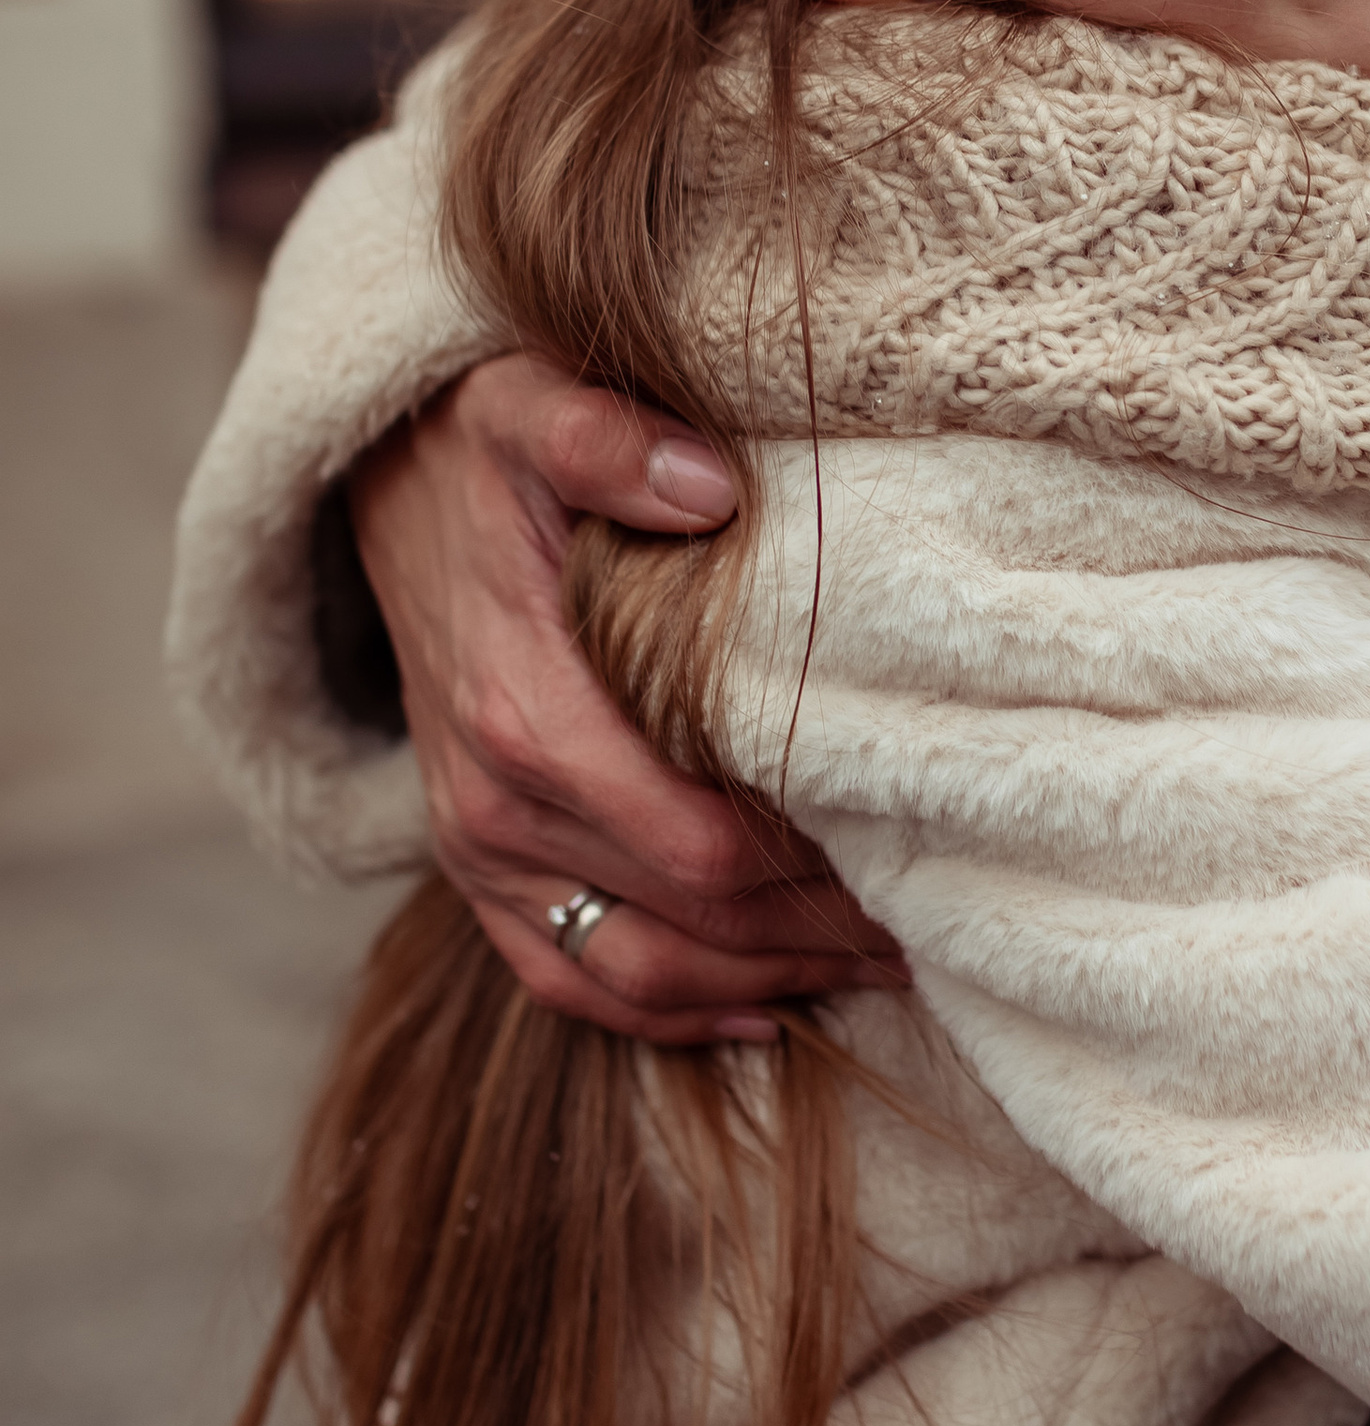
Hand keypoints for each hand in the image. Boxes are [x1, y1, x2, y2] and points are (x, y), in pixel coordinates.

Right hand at [348, 356, 906, 1043]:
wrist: (377, 485)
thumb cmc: (479, 450)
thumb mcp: (530, 410)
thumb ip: (610, 441)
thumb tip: (713, 485)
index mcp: (524, 711)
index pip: (697, 840)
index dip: (812, 866)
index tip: (915, 848)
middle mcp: (494, 806)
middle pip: (688, 920)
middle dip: (814, 930)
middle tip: (936, 915)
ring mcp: (479, 852)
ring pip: (634, 974)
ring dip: (761, 982)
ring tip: (882, 964)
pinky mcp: (477, 871)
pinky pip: (565, 980)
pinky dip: (665, 1016)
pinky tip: (764, 1007)